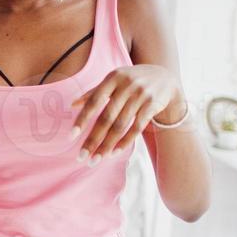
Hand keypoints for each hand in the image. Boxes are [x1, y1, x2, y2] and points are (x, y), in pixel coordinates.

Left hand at [68, 64, 182, 164]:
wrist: (165, 77)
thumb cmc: (132, 80)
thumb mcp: (114, 80)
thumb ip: (94, 92)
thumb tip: (72, 105)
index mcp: (112, 78)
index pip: (94, 102)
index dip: (82, 120)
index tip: (71, 137)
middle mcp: (126, 85)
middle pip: (106, 118)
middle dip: (93, 139)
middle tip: (82, 157)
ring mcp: (141, 95)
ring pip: (120, 125)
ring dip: (107, 145)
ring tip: (96, 159)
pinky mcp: (152, 105)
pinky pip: (137, 127)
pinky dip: (125, 142)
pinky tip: (114, 153)